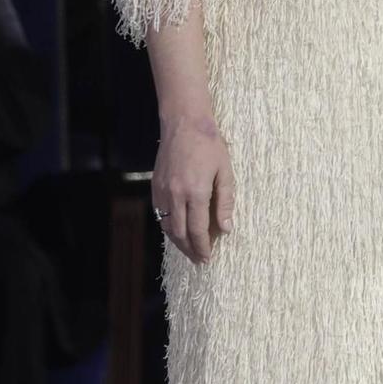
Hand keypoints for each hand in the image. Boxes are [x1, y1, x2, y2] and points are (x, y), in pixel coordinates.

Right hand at [154, 111, 234, 264]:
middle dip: (190, 250)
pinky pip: (160, 214)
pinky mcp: (155, 186)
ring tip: (190, 249)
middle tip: (200, 260)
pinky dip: (169, 226)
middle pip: (180, 233)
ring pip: (167, 226)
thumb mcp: (225, 172)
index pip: (198, 230)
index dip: (203, 247)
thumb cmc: (210, 145)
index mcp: (195, 192)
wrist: (184, 123)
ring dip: (178, 241)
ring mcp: (162, 191)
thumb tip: (227, 229)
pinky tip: (178, 230)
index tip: (208, 258)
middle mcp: (175, 195)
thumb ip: (225, 202)